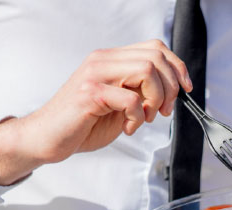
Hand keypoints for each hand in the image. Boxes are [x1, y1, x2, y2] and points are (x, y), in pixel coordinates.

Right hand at [0, 39, 191, 184]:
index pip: (155, 48)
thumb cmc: (83, 124)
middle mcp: (103, 60)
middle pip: (156, 58)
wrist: (47, 138)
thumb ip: (139, 92)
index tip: (185, 90)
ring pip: (147, 72)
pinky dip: (137, 118)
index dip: (177, 68)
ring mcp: (95, 74)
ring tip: (143, 118)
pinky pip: (131, 99)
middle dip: (170, 88)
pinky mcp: (90, 93)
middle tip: (162, 111)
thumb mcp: (119, 104)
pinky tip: (127, 128)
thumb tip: (170, 91)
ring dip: (155, 100)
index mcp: (111, 59)